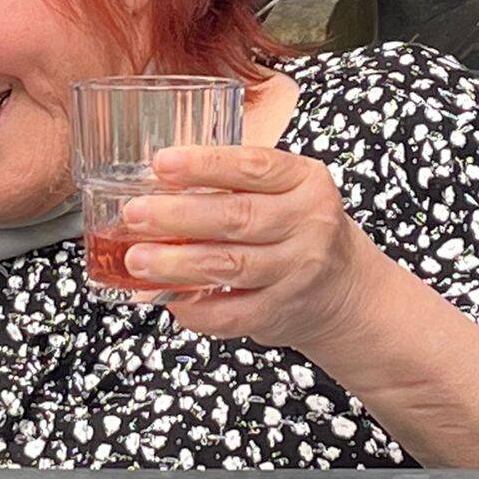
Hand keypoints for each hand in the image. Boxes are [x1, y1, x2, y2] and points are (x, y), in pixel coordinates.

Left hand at [120, 146, 385, 351]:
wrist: (343, 288)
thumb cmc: (296, 228)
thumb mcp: (284, 190)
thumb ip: (233, 183)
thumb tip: (156, 184)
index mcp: (305, 182)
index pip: (253, 166)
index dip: (204, 165)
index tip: (160, 164)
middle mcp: (308, 224)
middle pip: (237, 217)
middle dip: (179, 216)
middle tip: (135, 214)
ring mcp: (297, 272)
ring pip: (231, 266)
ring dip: (177, 264)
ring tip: (137, 259)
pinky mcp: (282, 312)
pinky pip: (232, 314)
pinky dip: (196, 309)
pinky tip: (168, 299)